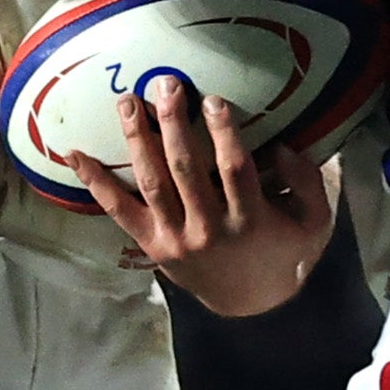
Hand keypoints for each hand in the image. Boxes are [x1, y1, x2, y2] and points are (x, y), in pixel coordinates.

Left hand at [71, 81, 334, 319]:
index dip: (223, 132)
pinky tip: (76, 154)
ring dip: (138, 140)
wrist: (250, 304)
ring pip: (152, 182)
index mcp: (250, 219)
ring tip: (128, 102)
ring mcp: (176, 238)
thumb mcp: (314, 224)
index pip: (234, 168)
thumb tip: (283, 146)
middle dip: (174, 124)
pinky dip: (96, 183)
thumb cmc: (282, 252)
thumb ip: (307, 182)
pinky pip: (119, 211)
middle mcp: (209, 229)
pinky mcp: (152, 245)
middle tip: (165, 84)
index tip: (212, 99)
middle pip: (186, 169)